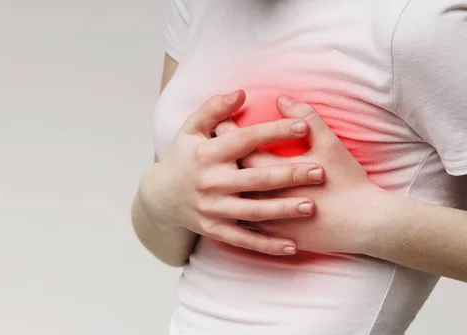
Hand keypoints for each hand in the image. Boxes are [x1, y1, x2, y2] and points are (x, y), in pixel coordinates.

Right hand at [138, 90, 326, 254]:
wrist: (160, 197)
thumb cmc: (183, 156)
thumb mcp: (190, 129)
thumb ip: (214, 109)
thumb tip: (241, 92)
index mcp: (207, 154)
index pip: (245, 140)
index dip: (274, 132)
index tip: (302, 127)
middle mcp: (210, 182)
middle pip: (255, 178)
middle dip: (288, 175)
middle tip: (319, 171)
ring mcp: (212, 209)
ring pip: (253, 211)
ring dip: (283, 210)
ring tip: (312, 206)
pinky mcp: (214, 230)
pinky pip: (244, 239)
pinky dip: (267, 245)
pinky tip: (292, 246)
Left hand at [216, 95, 387, 253]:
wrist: (363, 224)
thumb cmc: (347, 181)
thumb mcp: (329, 143)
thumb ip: (304, 116)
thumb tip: (280, 99)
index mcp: (271, 170)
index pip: (238, 147)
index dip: (227, 132)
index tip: (219, 121)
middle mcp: (261, 196)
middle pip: (230, 172)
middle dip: (219, 156)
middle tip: (210, 142)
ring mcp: (265, 219)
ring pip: (233, 200)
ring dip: (224, 184)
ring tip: (216, 170)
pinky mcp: (272, 235)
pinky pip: (243, 223)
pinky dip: (234, 210)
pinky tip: (229, 202)